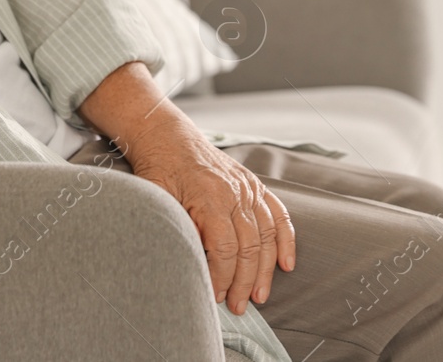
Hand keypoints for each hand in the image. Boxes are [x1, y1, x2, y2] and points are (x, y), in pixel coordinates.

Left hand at [77, 63, 295, 316]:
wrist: (167, 136)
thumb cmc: (158, 169)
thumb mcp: (156, 198)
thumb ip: (174, 228)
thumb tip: (186, 264)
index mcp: (210, 197)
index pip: (225, 249)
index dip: (222, 277)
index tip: (215, 296)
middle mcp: (235, 192)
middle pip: (249, 247)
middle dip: (245, 282)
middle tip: (239, 307)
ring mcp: (248, 188)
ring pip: (267, 236)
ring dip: (265, 270)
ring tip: (259, 296)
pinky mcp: (254, 185)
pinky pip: (278, 215)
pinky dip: (286, 240)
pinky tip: (287, 264)